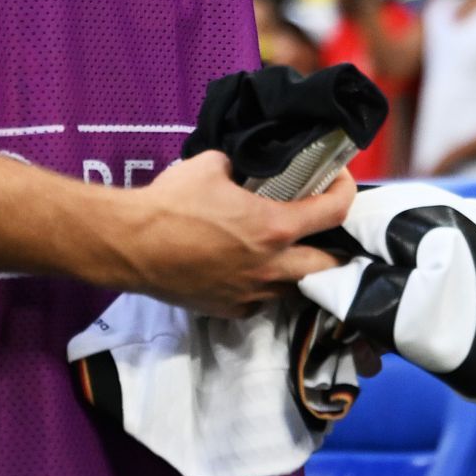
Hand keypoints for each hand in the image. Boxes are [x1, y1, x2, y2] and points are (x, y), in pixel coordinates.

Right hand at [117, 151, 356, 318]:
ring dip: (299, 269)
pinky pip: (261, 301)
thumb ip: (241, 166)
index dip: (345, 191)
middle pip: (328, 266)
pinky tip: (252, 269)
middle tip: (325, 230)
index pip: (335, 211)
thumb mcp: (212, 165)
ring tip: (289, 250)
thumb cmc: (172, 202)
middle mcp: (271, 267)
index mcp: (274, 228)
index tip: (338, 181)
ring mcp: (252, 294)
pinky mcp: (230, 310)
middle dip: (335, 248)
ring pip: (294, 287)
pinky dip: (265, 286)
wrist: (130, 244)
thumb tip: (245, 168)